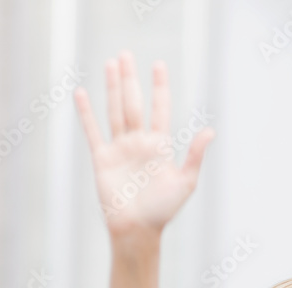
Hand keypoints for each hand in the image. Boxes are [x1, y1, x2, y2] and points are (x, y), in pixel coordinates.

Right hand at [73, 51, 214, 237]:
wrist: (137, 230)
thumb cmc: (163, 211)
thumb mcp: (185, 182)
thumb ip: (195, 155)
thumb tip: (210, 131)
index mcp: (160, 146)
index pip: (160, 108)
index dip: (160, 87)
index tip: (159, 65)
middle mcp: (139, 143)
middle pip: (134, 103)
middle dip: (130, 79)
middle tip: (126, 54)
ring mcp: (120, 149)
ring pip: (115, 111)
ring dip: (112, 88)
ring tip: (111, 65)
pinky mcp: (102, 159)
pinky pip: (93, 131)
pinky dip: (86, 113)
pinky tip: (81, 94)